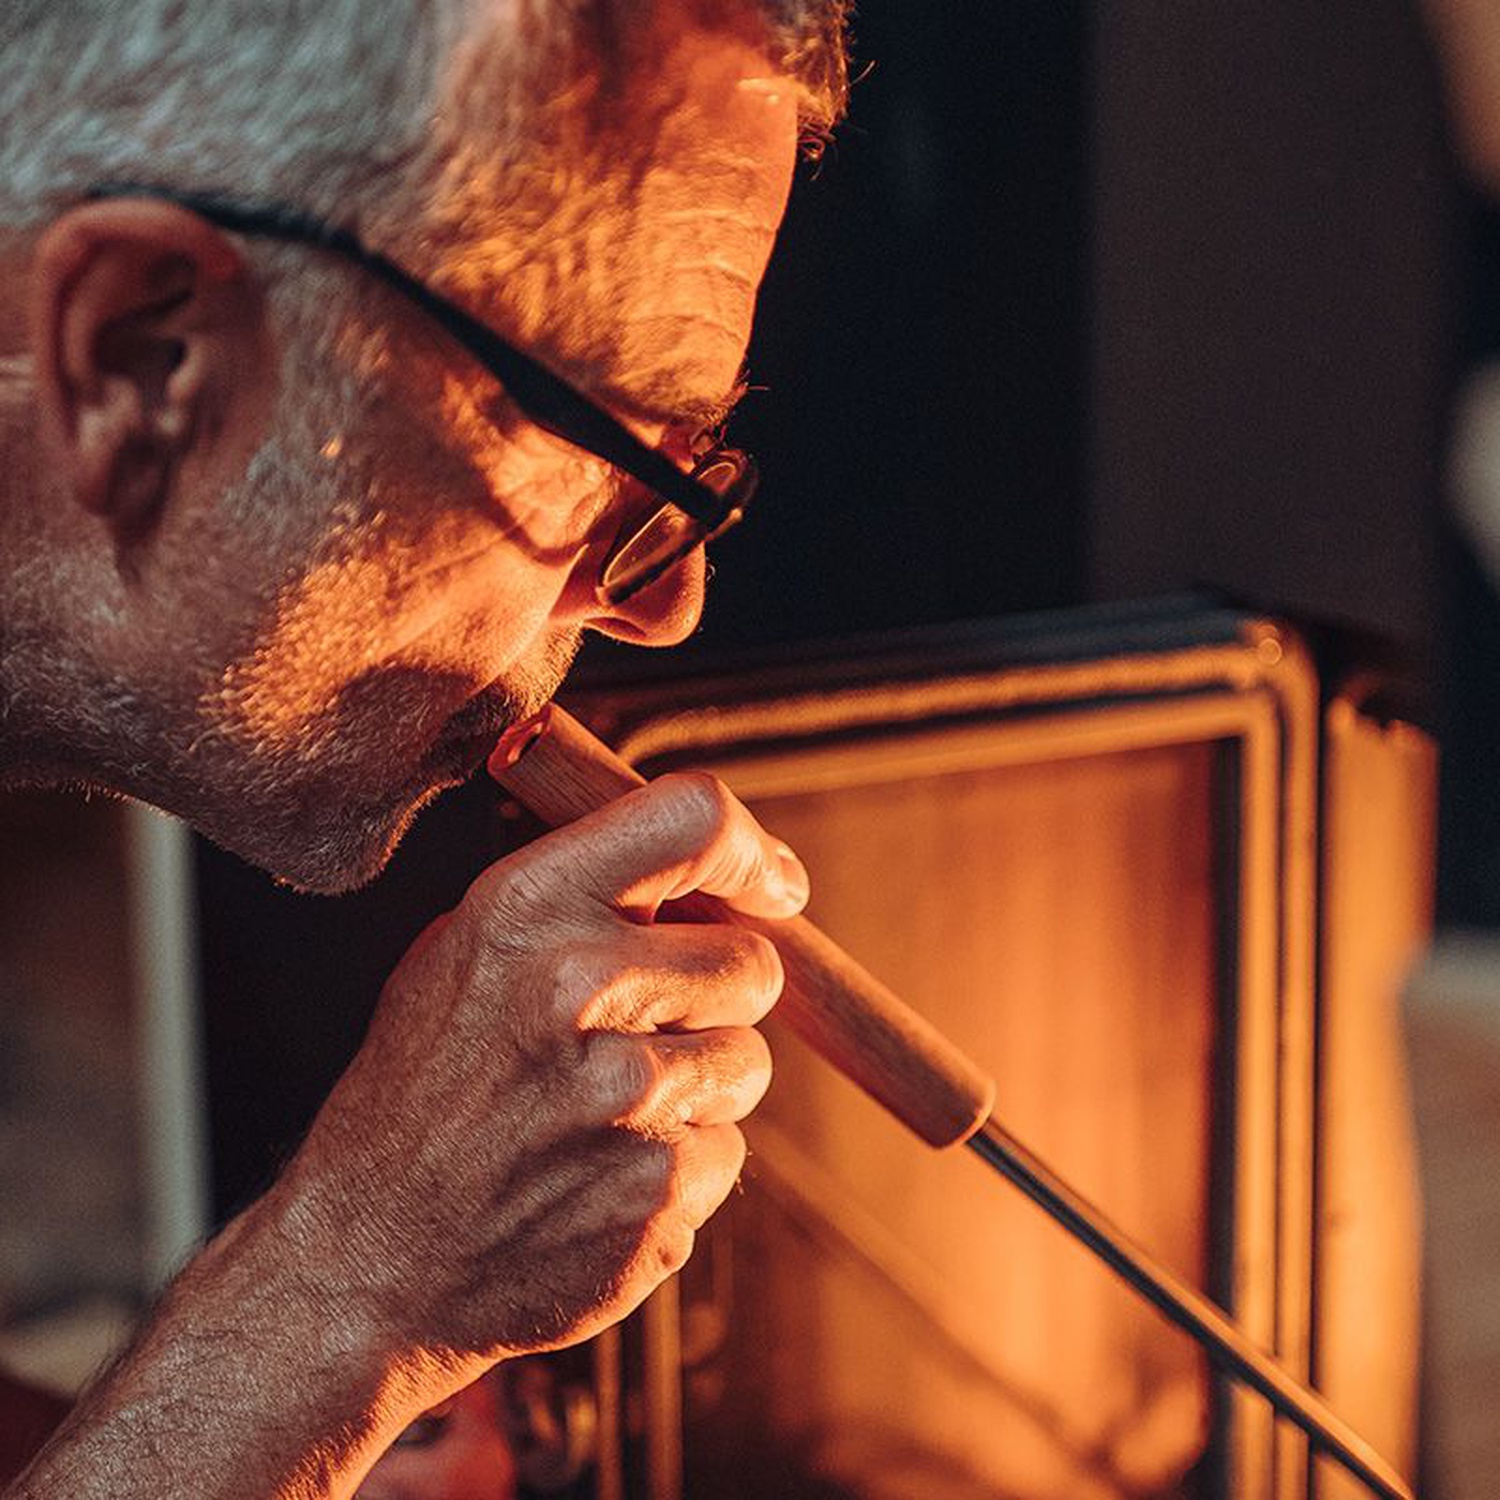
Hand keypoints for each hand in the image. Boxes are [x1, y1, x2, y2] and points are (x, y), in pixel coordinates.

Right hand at [277, 771, 808, 1370]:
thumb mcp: (463, 951)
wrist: (363, 1262)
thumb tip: (723, 872)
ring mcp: (623, 1098)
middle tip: (644, 1032)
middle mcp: (578, 986)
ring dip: (699, 1087)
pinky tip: (597, 1180)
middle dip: (718, 995)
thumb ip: (583, 898)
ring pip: (748, 1061)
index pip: (695, 820)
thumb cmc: (422, 1092)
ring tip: (601, 1116)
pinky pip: (726, 1152)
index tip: (773, 888)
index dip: (751, 851)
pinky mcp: (657, 1193)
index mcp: (524, 907)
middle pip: (752, 960)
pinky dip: (678, 1166)